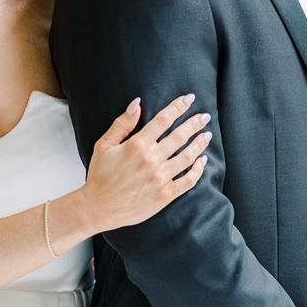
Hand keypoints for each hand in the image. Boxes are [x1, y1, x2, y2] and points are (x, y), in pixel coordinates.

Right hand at [80, 94, 210, 231]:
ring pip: (188, 157)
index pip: (163, 120)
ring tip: (207, 135)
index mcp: (137, 145)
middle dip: (194, 123)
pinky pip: (188, 181)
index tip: (189, 99)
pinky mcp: (165, 195)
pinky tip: (202, 161)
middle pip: (180, 136)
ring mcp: (160, 178)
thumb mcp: (104, 145)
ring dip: (199, 144)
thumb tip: (137, 104)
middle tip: (205, 116)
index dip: (178, 107)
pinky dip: (198, 170)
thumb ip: (122, 124)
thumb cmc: (100, 175)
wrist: (99, 207)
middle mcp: (151, 160)